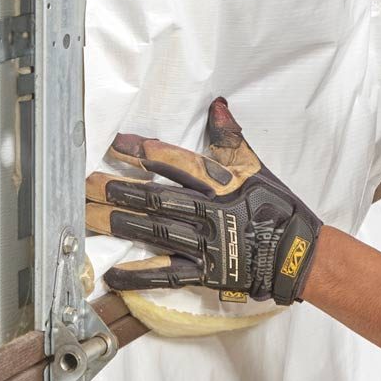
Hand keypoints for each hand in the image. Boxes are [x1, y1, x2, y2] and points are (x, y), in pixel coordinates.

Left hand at [86, 98, 321, 305]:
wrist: (296, 253)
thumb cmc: (276, 209)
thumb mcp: (257, 168)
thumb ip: (231, 139)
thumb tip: (217, 106)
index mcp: (222, 184)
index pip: (178, 163)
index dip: (146, 152)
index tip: (118, 144)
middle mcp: (209, 212)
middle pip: (155, 198)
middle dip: (118, 189)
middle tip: (85, 183)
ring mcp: (204, 243)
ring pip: (153, 230)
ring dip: (117, 223)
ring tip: (85, 216)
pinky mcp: (204, 271)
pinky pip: (167, 274)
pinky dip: (139, 275)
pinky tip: (113, 274)